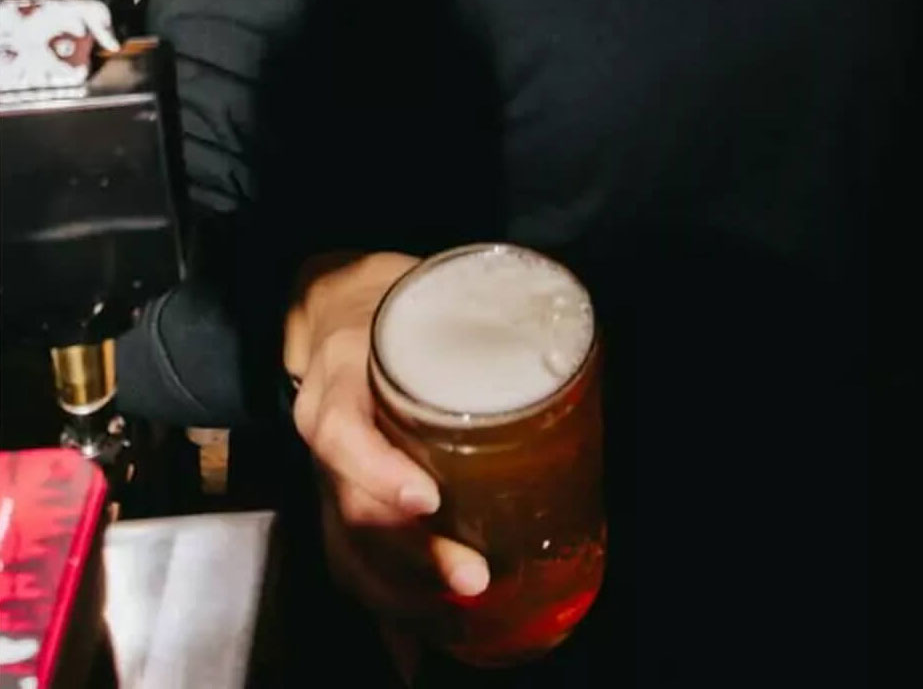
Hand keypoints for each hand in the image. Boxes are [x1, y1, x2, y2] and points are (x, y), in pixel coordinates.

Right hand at [286, 254, 489, 658]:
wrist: (335, 301)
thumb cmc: (393, 302)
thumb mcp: (423, 298)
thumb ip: (484, 321)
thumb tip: (572, 348)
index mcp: (342, 378)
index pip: (343, 435)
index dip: (380, 471)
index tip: (427, 499)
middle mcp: (325, 431)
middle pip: (353, 508)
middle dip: (413, 553)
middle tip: (473, 576)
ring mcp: (326, 472)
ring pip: (348, 547)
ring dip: (403, 592)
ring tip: (459, 613)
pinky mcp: (337, 499)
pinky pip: (351, 562)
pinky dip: (385, 611)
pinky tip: (416, 650)